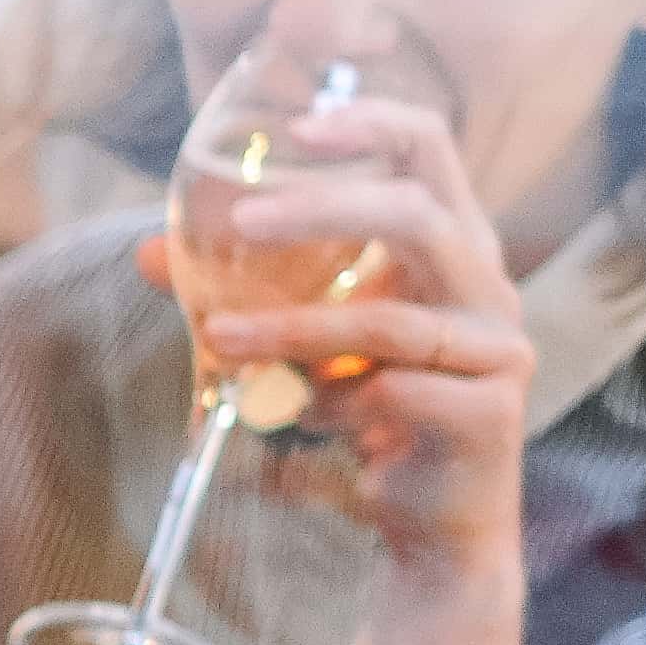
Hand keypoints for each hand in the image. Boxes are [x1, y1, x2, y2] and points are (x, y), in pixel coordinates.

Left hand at [169, 71, 538, 644]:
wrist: (428, 521)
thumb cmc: (370, 413)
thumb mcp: (302, 340)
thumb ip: (241, 293)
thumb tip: (147, 252)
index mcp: (451, 248)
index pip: (430, 152)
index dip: (373, 123)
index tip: (300, 124)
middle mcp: (486, 288)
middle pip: (417, 216)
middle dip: (323, 212)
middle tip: (241, 224)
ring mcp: (498, 350)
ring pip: (387, 322)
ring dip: (294, 331)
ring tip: (222, 340)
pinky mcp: (491, 413)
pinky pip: (394, 394)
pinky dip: (335, 405)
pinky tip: (309, 419)